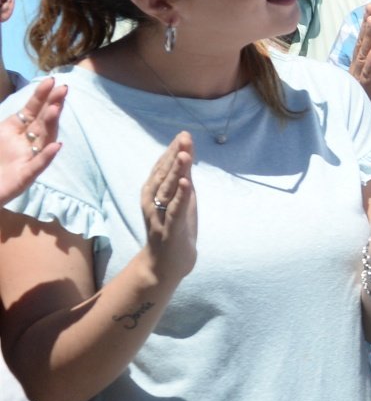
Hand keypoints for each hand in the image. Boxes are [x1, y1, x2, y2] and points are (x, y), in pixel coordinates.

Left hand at [0, 77, 64, 204]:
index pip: (32, 109)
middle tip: (63, 89)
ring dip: (50, 124)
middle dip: (52, 104)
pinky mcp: (26, 176)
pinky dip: (47, 155)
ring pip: (43, 139)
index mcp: (15, 130)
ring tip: (56, 108)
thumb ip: (9, 121)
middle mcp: (26, 142)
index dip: (41, 95)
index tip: (52, 80)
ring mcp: (28, 158)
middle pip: (42, 121)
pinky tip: (56, 146)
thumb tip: (20, 106)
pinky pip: (38, 164)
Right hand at [140, 133, 197, 284]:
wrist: (164, 266)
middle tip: (184, 137)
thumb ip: (182, 180)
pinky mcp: (170, 230)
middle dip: (174, 155)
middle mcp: (152, 202)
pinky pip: (175, 211)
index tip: (183, 135)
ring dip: (176, 172)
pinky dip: (180, 196)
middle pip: (164, 175)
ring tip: (184, 154)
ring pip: (168, 191)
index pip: (162, 168)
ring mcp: (160, 216)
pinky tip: (186, 183)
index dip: (172, 151)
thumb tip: (186, 154)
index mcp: (153, 194)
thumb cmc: (173, 230)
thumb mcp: (180, 201)